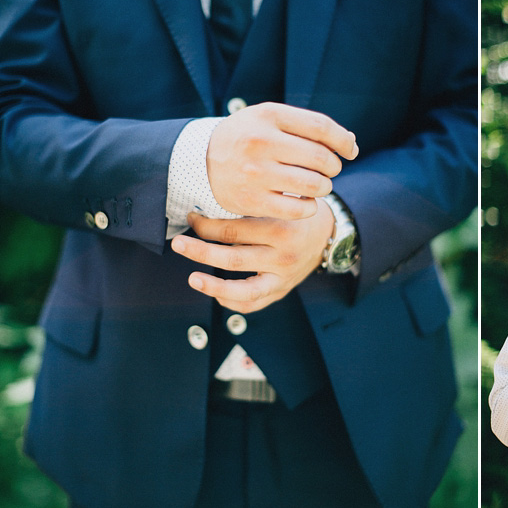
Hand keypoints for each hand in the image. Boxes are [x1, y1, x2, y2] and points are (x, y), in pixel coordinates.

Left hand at [170, 205, 333, 312]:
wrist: (329, 234)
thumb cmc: (298, 214)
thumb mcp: (280, 202)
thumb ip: (250, 206)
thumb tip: (207, 209)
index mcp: (281, 230)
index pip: (232, 231)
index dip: (205, 226)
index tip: (191, 218)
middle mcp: (282, 257)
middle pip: (232, 259)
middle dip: (200, 252)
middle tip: (178, 244)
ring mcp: (282, 278)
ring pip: (243, 289)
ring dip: (212, 286)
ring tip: (192, 278)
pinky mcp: (282, 291)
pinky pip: (253, 304)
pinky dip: (231, 302)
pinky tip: (216, 294)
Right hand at [206, 101, 358, 219]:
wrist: (198, 162)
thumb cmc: (248, 138)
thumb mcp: (270, 120)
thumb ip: (308, 127)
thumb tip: (350, 142)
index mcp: (268, 116)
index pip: (322, 127)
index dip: (343, 141)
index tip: (350, 150)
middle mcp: (260, 142)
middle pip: (321, 158)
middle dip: (334, 166)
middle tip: (329, 170)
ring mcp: (255, 173)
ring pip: (314, 185)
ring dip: (324, 187)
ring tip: (319, 185)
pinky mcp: (251, 200)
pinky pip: (298, 209)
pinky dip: (309, 207)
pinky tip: (305, 201)